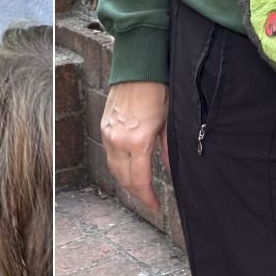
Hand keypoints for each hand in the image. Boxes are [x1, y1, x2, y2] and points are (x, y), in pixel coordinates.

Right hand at [101, 81, 168, 211]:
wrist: (138, 68)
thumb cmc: (158, 90)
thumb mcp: (169, 122)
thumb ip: (168, 149)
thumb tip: (171, 170)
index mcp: (137, 142)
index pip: (140, 180)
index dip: (147, 198)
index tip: (155, 207)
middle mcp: (118, 141)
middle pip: (124, 179)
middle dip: (136, 193)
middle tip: (149, 201)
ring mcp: (109, 134)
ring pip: (114, 169)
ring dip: (125, 182)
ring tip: (139, 188)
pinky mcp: (104, 127)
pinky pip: (109, 155)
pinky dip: (118, 167)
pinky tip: (128, 168)